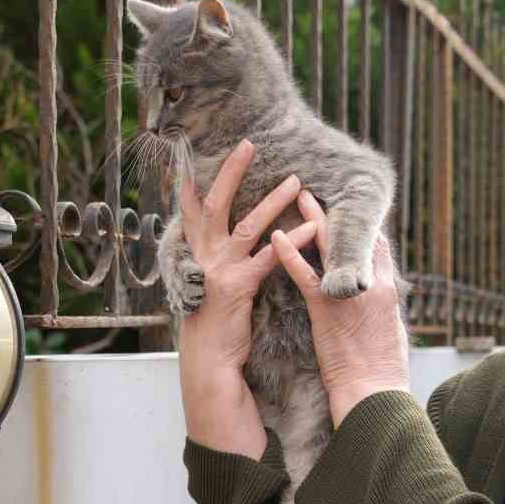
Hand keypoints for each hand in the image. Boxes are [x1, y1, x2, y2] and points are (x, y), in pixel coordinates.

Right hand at [176, 139, 307, 370]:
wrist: (208, 360)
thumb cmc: (213, 322)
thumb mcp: (204, 284)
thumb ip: (212, 258)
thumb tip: (224, 238)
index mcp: (195, 252)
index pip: (192, 208)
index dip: (194, 179)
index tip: (198, 153)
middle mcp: (203, 255)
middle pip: (214, 203)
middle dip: (230, 171)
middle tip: (249, 143)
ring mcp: (218, 269)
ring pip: (247, 225)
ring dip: (273, 201)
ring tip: (297, 182)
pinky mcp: (237, 287)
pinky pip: (268, 257)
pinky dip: (293, 242)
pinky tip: (312, 228)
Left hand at [272, 191, 409, 426]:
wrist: (374, 392)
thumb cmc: (382, 372)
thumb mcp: (390, 333)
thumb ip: (382, 310)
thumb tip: (380, 303)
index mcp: (386, 289)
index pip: (375, 246)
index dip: (361, 226)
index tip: (350, 208)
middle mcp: (369, 284)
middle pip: (352, 235)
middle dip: (336, 210)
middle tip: (322, 187)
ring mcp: (346, 293)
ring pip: (327, 245)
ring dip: (311, 217)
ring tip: (297, 193)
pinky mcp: (324, 308)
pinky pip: (303, 274)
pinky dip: (288, 253)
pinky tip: (275, 236)